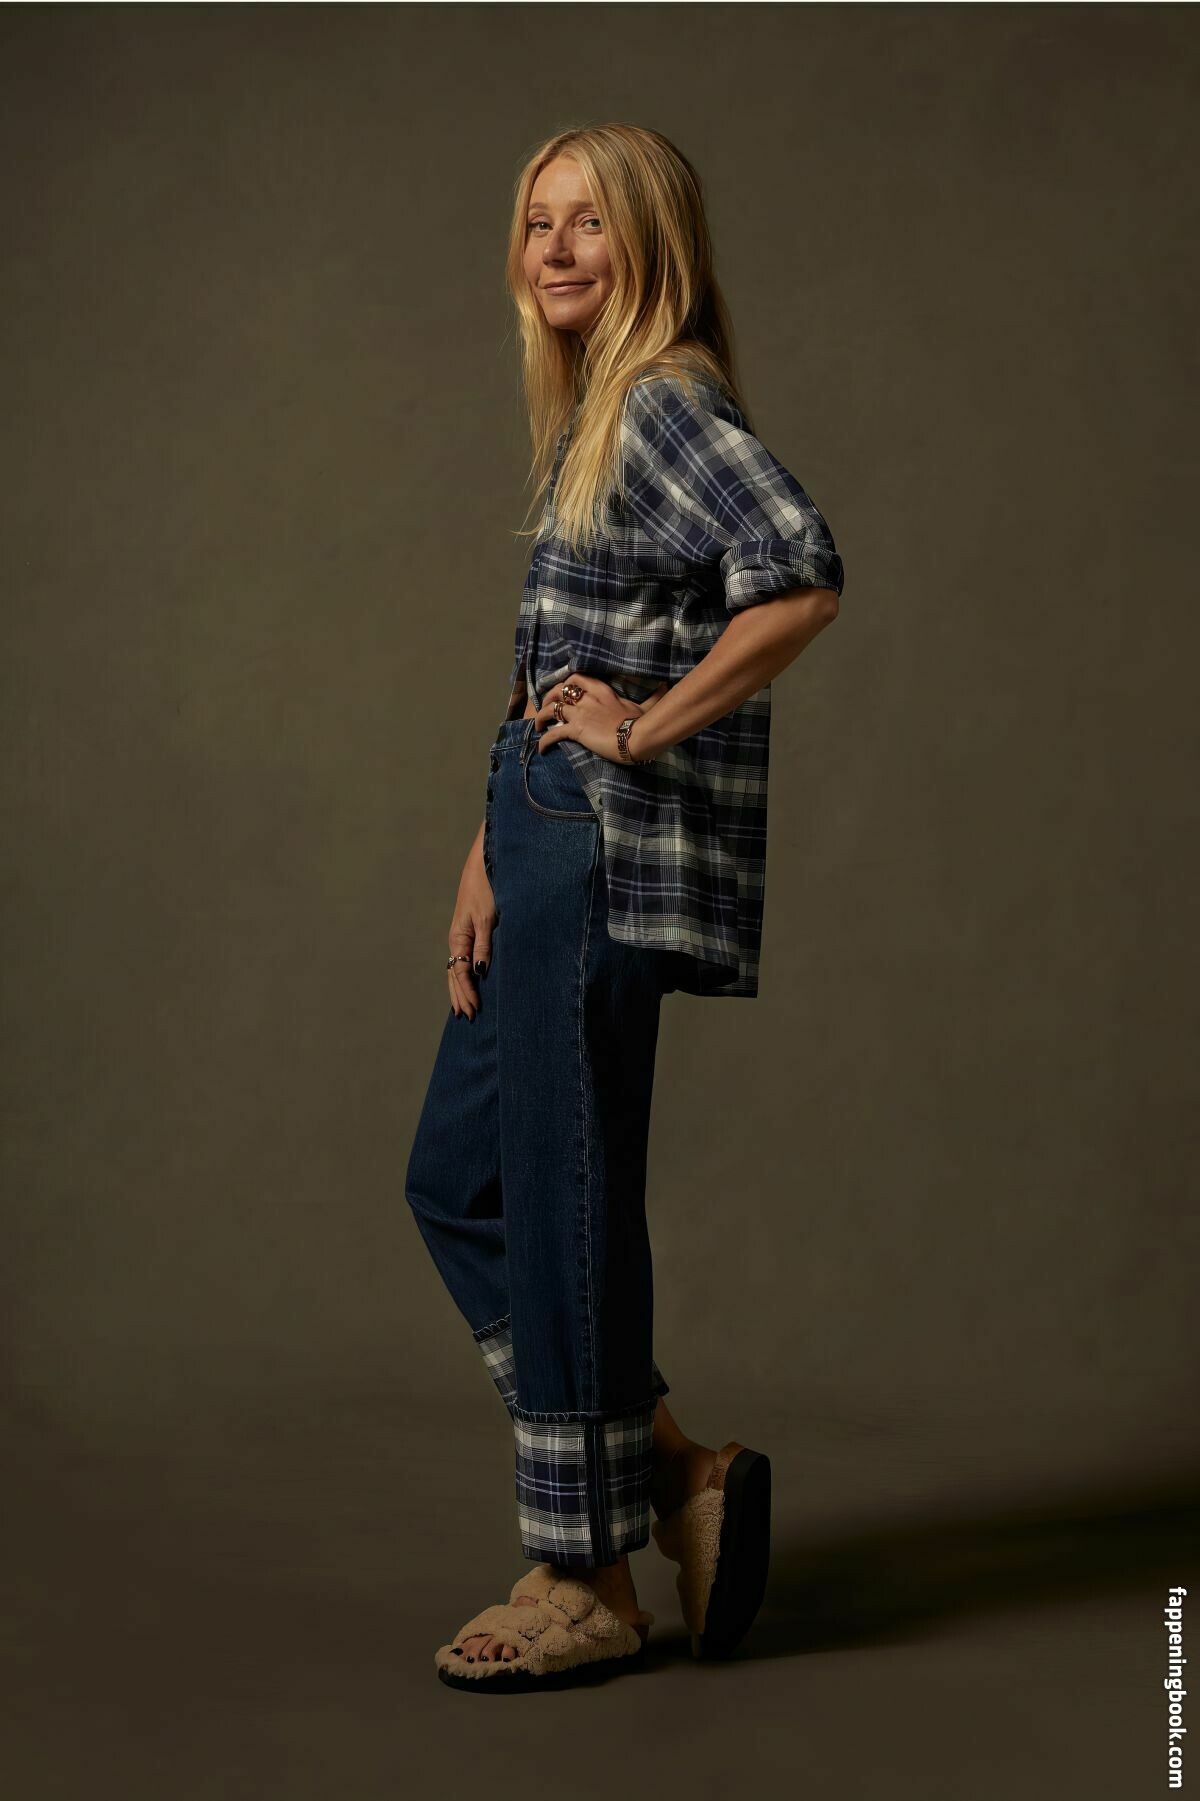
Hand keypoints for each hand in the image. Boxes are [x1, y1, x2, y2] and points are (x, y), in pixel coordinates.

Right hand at [447, 840, 495, 1020]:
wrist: (485, 864)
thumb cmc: (487, 888)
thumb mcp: (487, 918)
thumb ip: (484, 945)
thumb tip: (480, 972)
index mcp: (458, 938)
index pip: (461, 973)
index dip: (467, 993)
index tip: (476, 1010)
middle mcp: (457, 939)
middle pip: (455, 975)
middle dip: (460, 996)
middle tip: (468, 1018)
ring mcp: (463, 935)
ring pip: (458, 969)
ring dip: (460, 989)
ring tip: (463, 1008)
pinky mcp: (471, 930)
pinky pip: (464, 959)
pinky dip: (465, 975)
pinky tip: (470, 982)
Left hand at [532, 674, 669, 762]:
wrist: (637, 738)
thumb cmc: (642, 722)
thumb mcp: (646, 706)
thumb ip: (652, 696)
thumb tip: (665, 686)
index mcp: (602, 691)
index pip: (577, 678)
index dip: (566, 683)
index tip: (563, 690)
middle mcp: (588, 699)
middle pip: (559, 690)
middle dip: (549, 697)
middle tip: (546, 706)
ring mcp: (581, 714)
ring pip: (552, 709)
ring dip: (542, 717)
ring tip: (538, 726)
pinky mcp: (577, 731)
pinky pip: (554, 733)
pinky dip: (544, 741)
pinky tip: (541, 749)